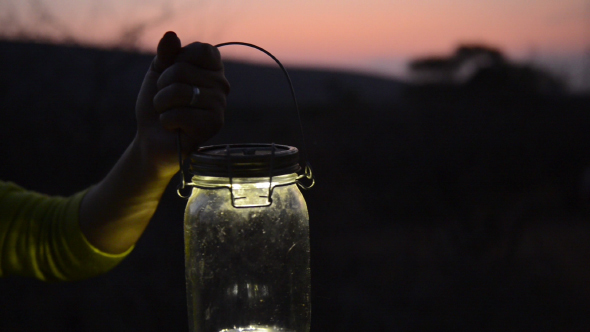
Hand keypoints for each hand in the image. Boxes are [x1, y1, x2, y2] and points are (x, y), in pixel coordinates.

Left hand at [135, 31, 229, 175]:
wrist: (152, 139)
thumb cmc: (158, 105)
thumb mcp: (158, 73)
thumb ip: (166, 54)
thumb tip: (171, 35)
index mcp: (213, 69)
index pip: (201, 50)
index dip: (177, 60)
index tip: (172, 75)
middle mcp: (221, 85)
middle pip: (182, 70)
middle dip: (162, 86)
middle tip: (166, 100)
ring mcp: (220, 106)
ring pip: (179, 92)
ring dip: (162, 104)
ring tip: (168, 114)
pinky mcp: (214, 125)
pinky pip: (180, 114)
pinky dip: (167, 121)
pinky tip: (174, 128)